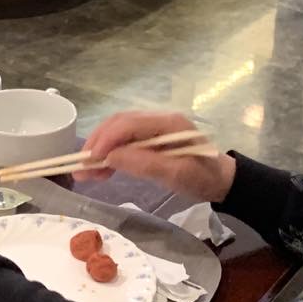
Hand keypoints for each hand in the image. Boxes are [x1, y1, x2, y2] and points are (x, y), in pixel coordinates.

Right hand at [73, 110, 236, 202]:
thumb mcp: (176, 174)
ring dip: (101, 150)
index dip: (106, 139)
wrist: (222, 181)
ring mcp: (154, 128)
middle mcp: (158, 120)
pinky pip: (125, 141)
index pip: (128, 124)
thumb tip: (111, 156)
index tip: (90, 159)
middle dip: (97, 144)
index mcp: (167, 123)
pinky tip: (102, 169)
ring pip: (119, 132)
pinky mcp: (151, 139)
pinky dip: (111, 154)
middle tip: (80, 166)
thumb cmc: (202, 178)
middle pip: (119, 124)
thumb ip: (144, 164)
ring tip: (87, 172)